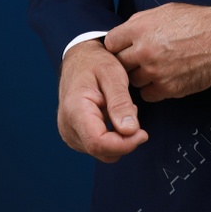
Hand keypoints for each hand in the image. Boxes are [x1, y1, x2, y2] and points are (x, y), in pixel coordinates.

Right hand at [57, 39, 148, 161]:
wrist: (79, 59)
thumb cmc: (95, 62)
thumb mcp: (113, 74)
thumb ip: (121, 103)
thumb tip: (130, 131)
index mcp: (74, 110)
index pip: (98, 143)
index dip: (124, 144)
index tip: (143, 133)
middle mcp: (67, 126)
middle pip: (102, 151)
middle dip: (125, 139)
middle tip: (133, 111)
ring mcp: (69, 133)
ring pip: (103, 152)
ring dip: (119, 137)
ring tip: (122, 109)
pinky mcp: (75, 136)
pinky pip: (100, 147)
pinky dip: (113, 136)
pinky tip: (114, 116)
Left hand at [104, 3, 210, 101]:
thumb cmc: (199, 22)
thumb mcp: (165, 11)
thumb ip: (141, 22)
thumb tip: (125, 33)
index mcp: (141, 28)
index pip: (111, 43)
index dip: (118, 45)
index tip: (124, 48)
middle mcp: (145, 51)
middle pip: (119, 64)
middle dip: (127, 62)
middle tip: (139, 59)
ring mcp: (156, 71)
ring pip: (133, 81)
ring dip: (141, 76)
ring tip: (156, 67)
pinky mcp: (168, 88)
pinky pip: (148, 94)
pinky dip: (153, 89)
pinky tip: (164, 78)